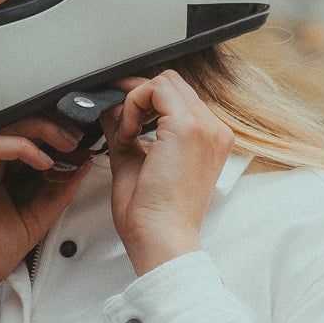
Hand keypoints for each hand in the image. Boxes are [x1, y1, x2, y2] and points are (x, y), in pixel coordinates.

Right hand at [0, 117, 89, 322]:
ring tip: (67, 143)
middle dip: (54, 125)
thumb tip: (81, 165)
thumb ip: (56, 193)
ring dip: (42, 129)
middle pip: (18, 124)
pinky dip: (21, 147)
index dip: (57, 135)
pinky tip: (42, 161)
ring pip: (5, 126)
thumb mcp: (34, 220)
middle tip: (79, 136)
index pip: (28, 137)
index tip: (84, 143)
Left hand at [102, 71, 233, 274]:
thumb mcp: (136, 162)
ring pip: (164, 82)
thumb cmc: (153, 216)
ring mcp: (205, 127)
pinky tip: (128, 136)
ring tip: (126, 136)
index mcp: (209, 141)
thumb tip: (110, 108)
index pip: (178, 99)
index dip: (145, 103)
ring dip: (136, 103)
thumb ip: (126, 132)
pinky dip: (133, 107)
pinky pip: (154, 90)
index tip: (124, 119)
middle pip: (172, 84)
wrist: (161, 240)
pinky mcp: (188, 128)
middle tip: (120, 124)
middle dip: (139, 98)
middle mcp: (214, 131)